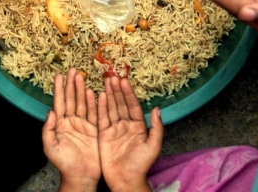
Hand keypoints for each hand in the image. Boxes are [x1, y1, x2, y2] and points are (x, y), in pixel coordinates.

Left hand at [42, 68, 100, 191]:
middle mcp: (71, 121)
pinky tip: (93, 91)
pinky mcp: (94, 129)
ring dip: (81, 89)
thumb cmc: (64, 163)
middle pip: (71, 99)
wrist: (81, 176)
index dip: (58, 89)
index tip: (59, 75)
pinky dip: (93, 102)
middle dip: (71, 84)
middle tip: (73, 70)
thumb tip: (50, 111)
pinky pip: (94, 113)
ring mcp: (83, 124)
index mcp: (60, 124)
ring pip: (82, 103)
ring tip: (81, 76)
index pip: (59, 102)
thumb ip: (48, 129)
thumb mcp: (51, 147)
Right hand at [98, 76, 161, 191]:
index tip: (124, 80)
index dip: (129, 93)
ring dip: (109, 94)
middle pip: (121, 103)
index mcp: (138, 126)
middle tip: (113, 76)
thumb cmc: (141, 165)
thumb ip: (156, 128)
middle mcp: (126, 125)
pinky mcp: (103, 135)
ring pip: (111, 108)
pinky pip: (102, 118)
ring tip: (106, 80)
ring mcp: (114, 129)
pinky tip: (100, 96)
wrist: (125, 181)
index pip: (133, 105)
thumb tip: (157, 109)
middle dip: (117, 90)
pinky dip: (101, 107)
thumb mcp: (153, 146)